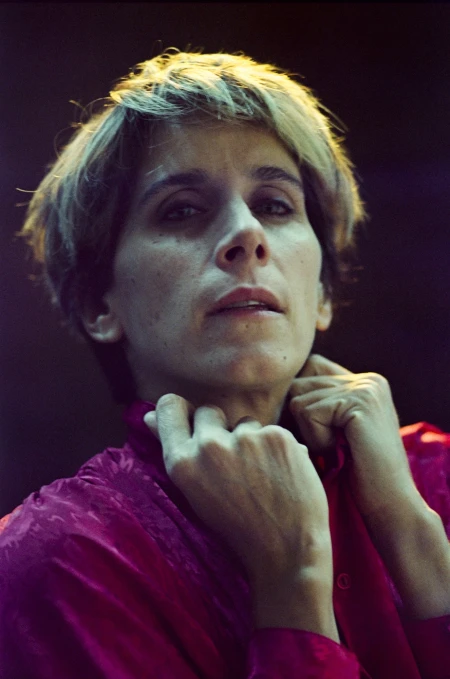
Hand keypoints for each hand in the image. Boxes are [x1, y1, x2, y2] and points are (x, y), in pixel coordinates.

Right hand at [145, 393, 337, 637]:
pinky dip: (278, 448)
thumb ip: (174, 449)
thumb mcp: (195, 491)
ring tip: (260, 476)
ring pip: (244, 422)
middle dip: (220, 429)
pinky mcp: (276, 436)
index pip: (170, 406)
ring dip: (251, 440)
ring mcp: (245, 439)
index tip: (191, 420)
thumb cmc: (237, 526)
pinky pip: (271, 430)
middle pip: (208, 411)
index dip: (181, 410)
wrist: (287, 551)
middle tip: (234, 466)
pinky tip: (281, 474)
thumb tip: (148, 415)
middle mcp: (209, 447)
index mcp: (181, 462)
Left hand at [289, 354, 422, 526]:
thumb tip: (273, 392)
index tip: (309, 431)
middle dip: (299, 420)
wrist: (389, 504)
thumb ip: (320, 404)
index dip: (300, 400)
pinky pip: (309, 413)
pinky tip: (336, 452)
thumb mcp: (337, 431)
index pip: (310, 368)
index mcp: (364, 382)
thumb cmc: (356, 474)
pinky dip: (315, 439)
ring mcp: (366, 388)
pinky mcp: (359, 402)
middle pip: (300, 384)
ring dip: (308, 433)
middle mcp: (367, 380)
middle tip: (324, 446)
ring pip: (299, 400)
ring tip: (334, 450)